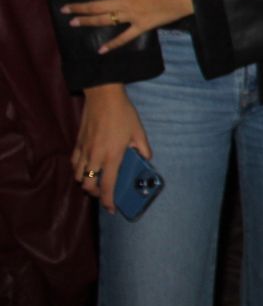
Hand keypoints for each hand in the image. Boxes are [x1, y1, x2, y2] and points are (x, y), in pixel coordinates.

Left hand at [61, 0, 193, 53]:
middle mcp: (124, 2)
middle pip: (95, 6)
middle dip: (77, 8)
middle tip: (63, 9)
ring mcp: (132, 16)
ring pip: (105, 21)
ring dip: (87, 22)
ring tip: (73, 23)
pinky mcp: (142, 27)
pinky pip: (125, 37)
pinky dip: (113, 44)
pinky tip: (101, 50)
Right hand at [70, 83, 150, 212]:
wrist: (103, 96)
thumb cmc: (123, 113)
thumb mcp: (138, 131)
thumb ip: (143, 148)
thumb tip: (146, 159)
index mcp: (112, 156)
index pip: (107, 185)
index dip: (108, 201)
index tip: (111, 209)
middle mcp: (95, 157)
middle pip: (88, 185)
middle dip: (95, 194)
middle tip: (104, 193)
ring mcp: (84, 151)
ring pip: (79, 176)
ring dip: (86, 182)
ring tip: (96, 181)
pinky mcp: (77, 144)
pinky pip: (74, 164)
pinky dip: (79, 170)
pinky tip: (87, 168)